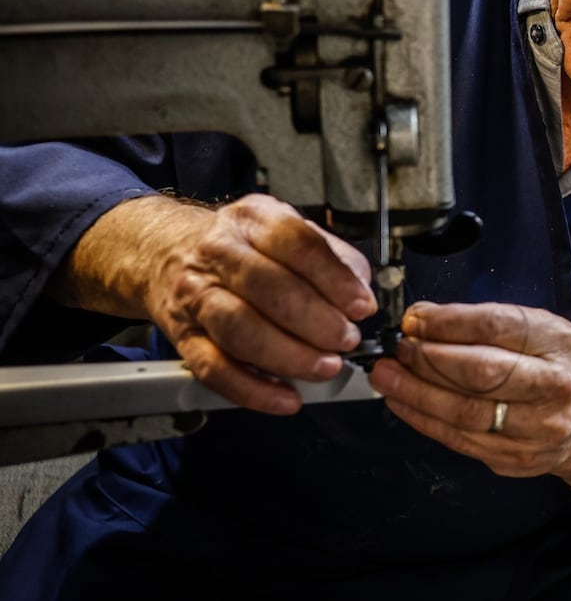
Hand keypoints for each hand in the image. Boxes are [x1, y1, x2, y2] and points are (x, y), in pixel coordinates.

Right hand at [141, 194, 376, 413]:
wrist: (163, 251)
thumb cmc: (238, 245)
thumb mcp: (284, 229)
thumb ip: (329, 256)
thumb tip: (361, 291)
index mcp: (254, 220)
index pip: (297, 244)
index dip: (334, 279)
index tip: (361, 306)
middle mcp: (220, 253)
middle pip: (270, 289)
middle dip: (316, 321)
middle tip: (346, 340)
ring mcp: (196, 295)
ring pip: (241, 330)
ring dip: (289, 356)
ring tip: (325, 367)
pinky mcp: (182, 336)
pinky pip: (214, 369)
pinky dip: (252, 390)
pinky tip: (285, 398)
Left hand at [367, 301, 570, 477]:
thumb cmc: (549, 367)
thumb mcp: (531, 330)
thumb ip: (479, 323)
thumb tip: (419, 318)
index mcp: (557, 342)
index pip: (497, 326)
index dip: (448, 323)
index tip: (413, 320)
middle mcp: (555, 385)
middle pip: (482, 372)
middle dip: (429, 359)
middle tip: (398, 350)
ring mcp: (538, 427)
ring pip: (465, 411)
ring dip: (416, 392)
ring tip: (387, 376)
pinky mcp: (516, 457)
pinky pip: (459, 439)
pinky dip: (422, 419)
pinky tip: (401, 403)